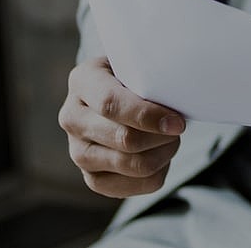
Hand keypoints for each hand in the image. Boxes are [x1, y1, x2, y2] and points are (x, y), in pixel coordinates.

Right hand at [60, 56, 185, 197]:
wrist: (117, 94)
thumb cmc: (133, 75)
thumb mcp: (137, 62)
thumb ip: (149, 73)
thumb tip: (176, 93)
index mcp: (82, 81)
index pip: (112, 105)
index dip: (148, 116)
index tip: (178, 122)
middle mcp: (72, 118)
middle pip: (124, 139)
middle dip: (161, 137)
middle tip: (179, 127)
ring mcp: (77, 151)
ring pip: (129, 165)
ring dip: (161, 155)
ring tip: (171, 140)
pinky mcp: (91, 178)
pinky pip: (128, 189)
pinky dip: (154, 175)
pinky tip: (160, 157)